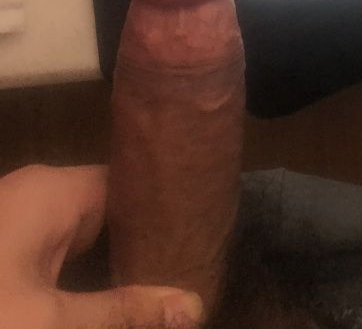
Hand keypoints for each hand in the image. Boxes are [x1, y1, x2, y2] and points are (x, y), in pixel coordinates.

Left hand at [0, 164, 203, 327]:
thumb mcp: (50, 321)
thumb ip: (123, 311)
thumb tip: (194, 307)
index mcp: (54, 190)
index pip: (130, 183)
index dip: (167, 205)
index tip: (205, 228)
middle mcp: (40, 194)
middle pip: (111, 210)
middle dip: (145, 239)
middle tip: (194, 262)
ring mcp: (18, 220)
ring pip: (87, 234)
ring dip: (117, 259)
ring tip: (170, 276)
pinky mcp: (6, 248)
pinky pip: (60, 250)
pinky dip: (87, 271)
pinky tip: (117, 288)